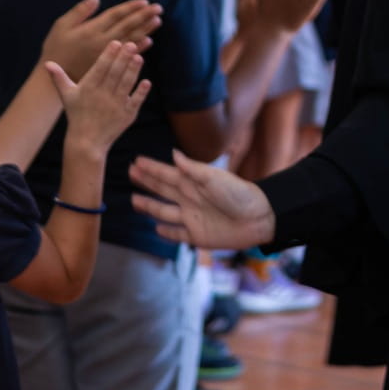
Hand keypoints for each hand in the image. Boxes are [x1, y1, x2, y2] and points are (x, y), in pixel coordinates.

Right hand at [40, 0, 162, 78]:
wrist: (51, 80)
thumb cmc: (56, 49)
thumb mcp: (61, 27)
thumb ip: (79, 12)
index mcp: (91, 30)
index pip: (115, 16)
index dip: (131, 8)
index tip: (145, 1)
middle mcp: (101, 43)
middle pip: (127, 26)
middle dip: (144, 16)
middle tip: (158, 8)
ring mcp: (107, 56)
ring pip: (130, 40)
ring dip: (145, 30)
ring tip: (157, 21)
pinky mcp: (108, 66)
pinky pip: (127, 56)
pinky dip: (139, 48)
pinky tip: (149, 41)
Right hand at [48, 40, 151, 154]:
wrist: (86, 142)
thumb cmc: (77, 115)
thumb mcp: (67, 96)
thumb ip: (59, 78)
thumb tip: (47, 63)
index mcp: (88, 89)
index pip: (100, 68)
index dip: (108, 55)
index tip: (116, 42)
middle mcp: (102, 96)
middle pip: (115, 74)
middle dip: (123, 58)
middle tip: (131, 44)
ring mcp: (116, 106)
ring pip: (126, 84)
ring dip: (133, 71)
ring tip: (139, 57)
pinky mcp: (127, 115)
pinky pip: (135, 101)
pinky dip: (141, 92)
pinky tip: (146, 82)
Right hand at [130, 151, 276, 248]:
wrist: (258, 218)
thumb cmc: (238, 194)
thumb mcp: (214, 178)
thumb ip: (192, 169)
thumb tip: (173, 153)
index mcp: (194, 183)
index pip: (167, 174)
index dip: (151, 168)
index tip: (135, 161)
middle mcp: (190, 199)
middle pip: (163, 190)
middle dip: (146, 182)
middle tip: (130, 173)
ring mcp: (192, 218)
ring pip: (164, 212)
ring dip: (150, 206)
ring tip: (134, 200)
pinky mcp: (197, 236)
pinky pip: (177, 234)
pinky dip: (167, 232)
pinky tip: (156, 228)